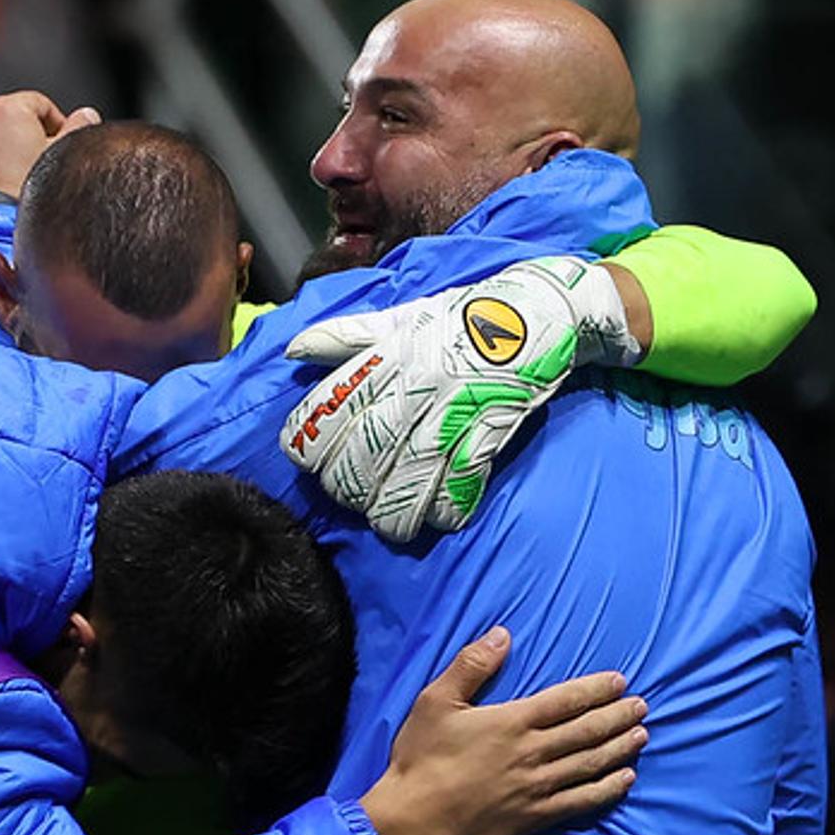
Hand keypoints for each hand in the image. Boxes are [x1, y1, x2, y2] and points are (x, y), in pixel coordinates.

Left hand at [0, 91, 101, 203]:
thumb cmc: (25, 198)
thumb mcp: (63, 161)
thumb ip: (78, 129)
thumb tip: (86, 115)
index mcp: (6, 110)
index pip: (38, 104)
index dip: (55, 124)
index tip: (59, 146)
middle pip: (5, 121)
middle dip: (19, 140)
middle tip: (33, 170)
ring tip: (6, 184)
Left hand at [279, 256, 637, 542]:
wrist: (540, 307)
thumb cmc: (465, 316)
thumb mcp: (402, 316)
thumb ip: (347, 337)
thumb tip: (293, 350)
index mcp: (388, 353)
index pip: (330, 406)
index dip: (309, 443)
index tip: (308, 465)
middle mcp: (417, 380)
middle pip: (366, 449)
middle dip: (351, 488)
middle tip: (353, 503)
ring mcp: (458, 403)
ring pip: (413, 470)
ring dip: (397, 510)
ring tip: (392, 527)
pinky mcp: (496, 422)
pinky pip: (466, 474)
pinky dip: (450, 505)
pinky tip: (441, 520)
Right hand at [358, 627, 644, 834]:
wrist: (415, 818)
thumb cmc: (422, 756)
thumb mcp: (436, 701)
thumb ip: (471, 666)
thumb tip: (503, 634)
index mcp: (512, 721)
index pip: (566, 700)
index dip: (596, 690)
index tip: (620, 682)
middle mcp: (533, 753)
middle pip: (587, 730)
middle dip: (617, 716)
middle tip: (642, 706)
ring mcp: (538, 787)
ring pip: (591, 763)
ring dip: (619, 748)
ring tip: (641, 736)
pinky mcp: (537, 818)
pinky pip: (582, 801)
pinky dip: (607, 789)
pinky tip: (625, 780)